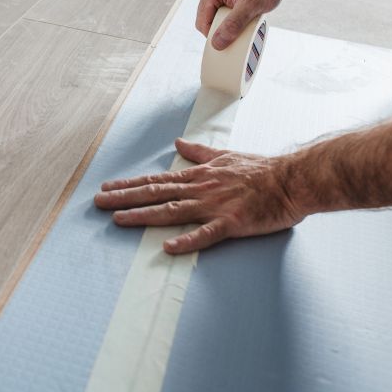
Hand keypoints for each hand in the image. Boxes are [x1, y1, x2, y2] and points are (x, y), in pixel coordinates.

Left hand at [94, 138, 304, 253]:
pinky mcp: (232, 223)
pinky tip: (168, 247)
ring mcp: (215, 206)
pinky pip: (206, 234)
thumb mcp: (225, 156)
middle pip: (155, 193)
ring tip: (118, 220)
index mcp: (198, 176)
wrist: (293, 180)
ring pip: (172, 211)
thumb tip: (178, 143)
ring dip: (143, 215)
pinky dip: (187, 240)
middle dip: (124, 198)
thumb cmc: (261, 169)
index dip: (129, 184)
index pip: (156, 180)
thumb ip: (199, 153)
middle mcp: (200, 189)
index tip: (107, 187)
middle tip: (98, 202)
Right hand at [197, 0, 288, 49]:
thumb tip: (217, 43)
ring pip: (215, 16)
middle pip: (207, 20)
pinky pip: (222, 10)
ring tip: (243, 21)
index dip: (213, 36)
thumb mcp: (251, 6)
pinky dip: (231, 17)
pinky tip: (243, 16)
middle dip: (222, 28)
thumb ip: (233, 25)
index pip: (202, 23)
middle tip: (239, 30)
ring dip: (227, 23)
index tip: (229, 42)